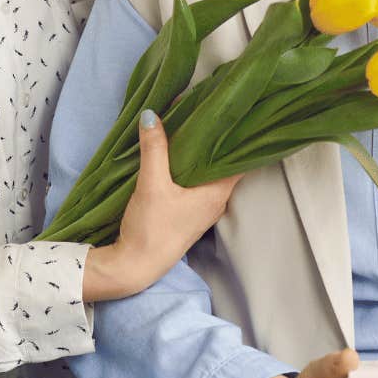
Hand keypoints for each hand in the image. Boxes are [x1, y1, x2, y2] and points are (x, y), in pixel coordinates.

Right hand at [82, 110, 238, 301]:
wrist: (136, 266)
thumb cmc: (151, 228)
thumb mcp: (151, 184)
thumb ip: (154, 149)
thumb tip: (152, 115)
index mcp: (217, 193)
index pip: (241, 160)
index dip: (240, 138)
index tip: (236, 115)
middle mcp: (216, 201)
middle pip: (224, 164)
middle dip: (217, 141)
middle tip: (210, 111)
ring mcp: (202, 209)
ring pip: (208, 174)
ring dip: (201, 155)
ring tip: (193, 126)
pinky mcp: (188, 213)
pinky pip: (196, 183)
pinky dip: (190, 168)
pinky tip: (177, 155)